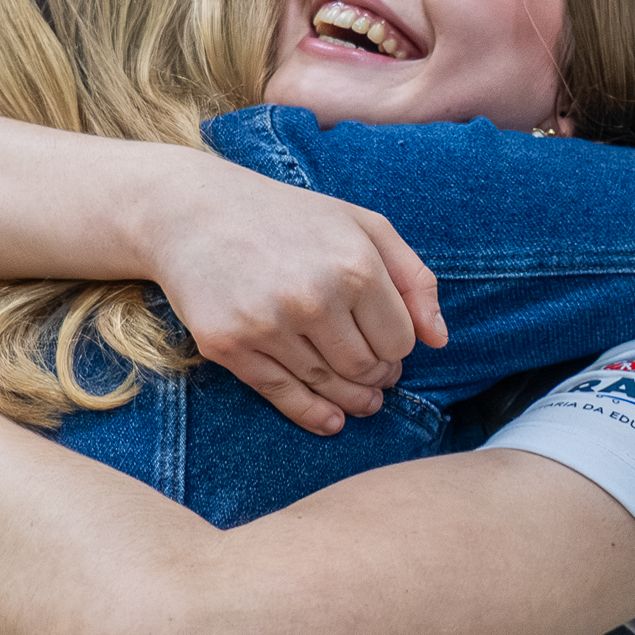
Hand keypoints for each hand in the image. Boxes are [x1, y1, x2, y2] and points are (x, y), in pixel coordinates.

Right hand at [148, 163, 447, 437]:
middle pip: (367, 369)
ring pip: (329, 387)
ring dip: (352, 400)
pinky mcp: (229, 346)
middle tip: (375, 373)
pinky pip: (282, 395)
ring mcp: (267, 325)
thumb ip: (414, 278)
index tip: (388, 344)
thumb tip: (439, 341)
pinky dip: (313, 415)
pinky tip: (331, 420)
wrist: (194, 214)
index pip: (399, 341)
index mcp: (354, 266)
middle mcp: (312, 298)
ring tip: (362, 400)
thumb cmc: (291, 218)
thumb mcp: (363, 226)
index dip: (398, 349)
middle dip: (377, 376)